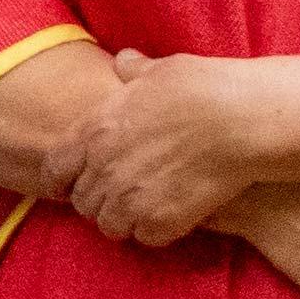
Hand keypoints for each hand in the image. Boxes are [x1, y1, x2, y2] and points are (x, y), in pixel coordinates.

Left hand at [63, 50, 269, 246]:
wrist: (245, 119)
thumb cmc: (205, 87)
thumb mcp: (162, 70)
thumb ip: (134, 71)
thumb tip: (123, 61)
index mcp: (94, 131)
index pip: (54, 168)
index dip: (62, 179)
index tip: (72, 184)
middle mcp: (103, 167)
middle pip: (83, 202)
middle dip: (98, 201)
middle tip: (121, 197)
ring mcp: (130, 196)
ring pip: (110, 225)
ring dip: (125, 220)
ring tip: (145, 210)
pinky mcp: (162, 218)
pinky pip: (146, 237)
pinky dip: (156, 232)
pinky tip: (172, 218)